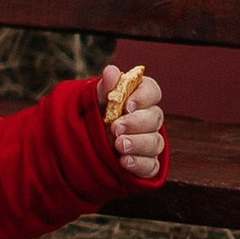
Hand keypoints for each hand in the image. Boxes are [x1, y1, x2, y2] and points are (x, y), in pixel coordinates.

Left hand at [98, 62, 165, 181]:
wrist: (83, 144)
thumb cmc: (94, 115)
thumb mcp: (95, 99)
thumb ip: (105, 87)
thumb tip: (112, 72)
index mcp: (139, 98)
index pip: (152, 91)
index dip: (143, 97)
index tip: (127, 105)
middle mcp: (148, 119)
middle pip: (155, 118)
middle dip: (136, 123)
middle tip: (116, 127)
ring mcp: (149, 143)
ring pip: (155, 143)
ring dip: (138, 144)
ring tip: (118, 145)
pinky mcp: (146, 164)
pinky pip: (151, 166)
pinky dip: (139, 164)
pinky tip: (124, 161)